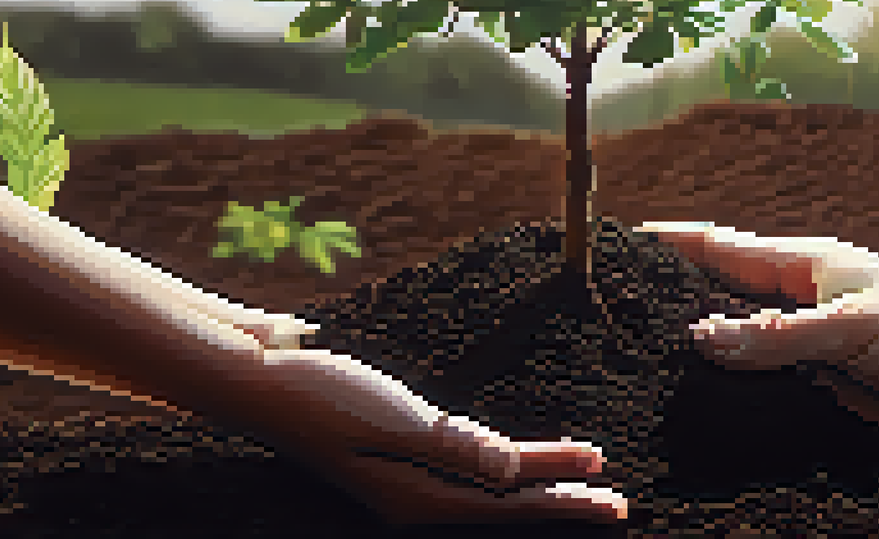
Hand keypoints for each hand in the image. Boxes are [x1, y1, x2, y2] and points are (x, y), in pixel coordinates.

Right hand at [236, 349, 627, 525]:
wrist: (260, 376)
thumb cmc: (321, 392)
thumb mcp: (391, 418)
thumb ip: (453, 445)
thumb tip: (512, 472)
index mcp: (414, 496)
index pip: (508, 501)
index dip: (562, 497)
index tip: (610, 497)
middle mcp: (412, 498)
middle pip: (505, 502)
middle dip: (562, 500)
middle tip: (617, 502)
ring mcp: (403, 480)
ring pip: (488, 486)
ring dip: (537, 480)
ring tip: (583, 475)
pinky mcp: (396, 456)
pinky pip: (465, 468)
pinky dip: (501, 463)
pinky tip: (517, 459)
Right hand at [639, 222, 878, 452]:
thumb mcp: (852, 328)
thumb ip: (776, 337)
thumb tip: (697, 338)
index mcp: (809, 264)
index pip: (723, 247)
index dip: (670, 243)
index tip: (615, 241)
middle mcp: (802, 304)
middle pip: (721, 300)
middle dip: (671, 302)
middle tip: (608, 311)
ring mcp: (810, 352)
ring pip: (739, 353)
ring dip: (700, 360)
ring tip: (633, 368)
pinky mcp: (823, 395)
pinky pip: (766, 395)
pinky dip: (733, 400)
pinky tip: (697, 414)